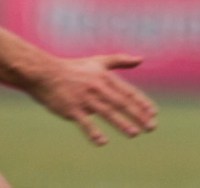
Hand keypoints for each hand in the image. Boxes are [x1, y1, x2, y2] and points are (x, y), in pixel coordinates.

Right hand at [28, 54, 157, 145]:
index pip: (128, 91)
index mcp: (106, 77)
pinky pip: (85, 122)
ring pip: (107, 112)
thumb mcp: (99, 61)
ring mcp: (85, 99)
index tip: (153, 113)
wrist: (46, 73)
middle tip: (151, 127)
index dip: (141, 102)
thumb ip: (120, 60)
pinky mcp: (71, 109)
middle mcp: (98, 87)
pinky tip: (102, 141)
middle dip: (138, 115)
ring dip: (121, 123)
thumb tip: (141, 59)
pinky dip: (93, 132)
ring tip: (134, 134)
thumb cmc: (74, 68)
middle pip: (121, 103)